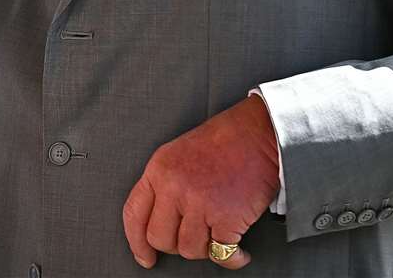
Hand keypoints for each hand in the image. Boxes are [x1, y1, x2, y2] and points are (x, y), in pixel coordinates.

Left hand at [121, 95, 279, 269]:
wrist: (258, 133)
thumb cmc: (222, 142)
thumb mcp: (177, 154)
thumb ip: (164, 184)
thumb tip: (160, 220)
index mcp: (158, 170)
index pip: (134, 214)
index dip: (137, 242)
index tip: (146, 257)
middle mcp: (174, 187)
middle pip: (160, 238)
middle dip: (176, 245)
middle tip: (194, 240)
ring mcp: (200, 203)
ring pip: (190, 250)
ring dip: (205, 250)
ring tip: (217, 238)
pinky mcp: (227, 217)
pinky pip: (222, 254)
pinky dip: (233, 258)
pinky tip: (238, 253)